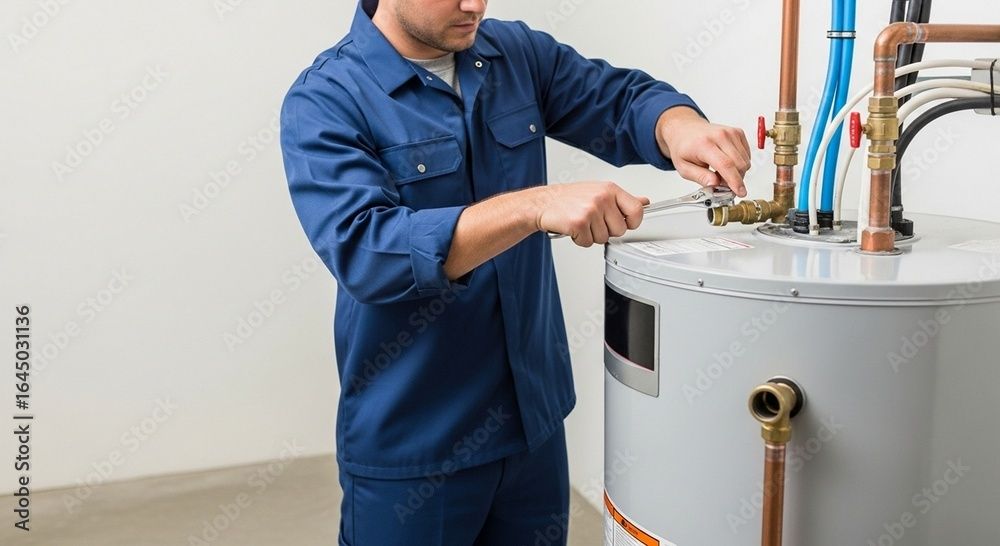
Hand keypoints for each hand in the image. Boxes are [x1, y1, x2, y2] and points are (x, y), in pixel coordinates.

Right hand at [532, 182, 649, 246]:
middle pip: (620, 230)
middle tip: (593, 221)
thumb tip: (644, 202)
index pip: (636, 210)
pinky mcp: (579, 223)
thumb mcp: (599, 192)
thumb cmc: (570, 198)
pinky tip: (573, 228)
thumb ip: (623, 199)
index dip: (632, 222)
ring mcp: (591, 210)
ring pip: (603, 238)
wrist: (543, 202)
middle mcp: (602, 198)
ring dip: (591, 236)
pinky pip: (588, 242)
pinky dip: (580, 240)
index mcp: (610, 189)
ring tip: (581, 223)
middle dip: (607, 231)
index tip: (624, 223)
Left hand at [656, 107, 750, 196]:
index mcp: (704, 144)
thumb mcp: (684, 168)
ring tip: (720, 171)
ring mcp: (730, 132)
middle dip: (735, 180)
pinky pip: (747, 155)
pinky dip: (739, 163)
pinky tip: (727, 162)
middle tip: (722, 184)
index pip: (725, 165)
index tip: (740, 192)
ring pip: (745, 161)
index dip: (735, 181)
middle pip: (739, 164)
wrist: (685, 129)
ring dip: (737, 172)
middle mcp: (720, 136)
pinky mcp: (738, 132)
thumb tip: (715, 185)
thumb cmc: (684, 147)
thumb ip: (700, 177)